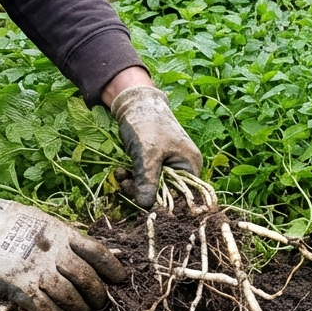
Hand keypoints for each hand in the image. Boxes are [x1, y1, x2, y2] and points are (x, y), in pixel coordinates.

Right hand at [0, 182, 125, 310]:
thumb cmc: (7, 220)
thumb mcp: (43, 221)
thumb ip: (63, 236)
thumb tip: (83, 248)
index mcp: (63, 234)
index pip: (99, 253)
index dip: (113, 268)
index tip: (120, 279)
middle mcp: (56, 253)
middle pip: (88, 279)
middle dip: (98, 295)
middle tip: (99, 303)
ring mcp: (39, 271)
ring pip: (71, 297)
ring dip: (81, 310)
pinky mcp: (21, 288)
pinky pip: (47, 309)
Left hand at [110, 85, 202, 207]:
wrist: (135, 103)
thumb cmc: (147, 124)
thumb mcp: (147, 155)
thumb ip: (147, 181)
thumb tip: (146, 206)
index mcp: (190, 165)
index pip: (181, 194)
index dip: (162, 201)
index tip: (140, 200)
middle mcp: (184, 167)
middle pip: (166, 192)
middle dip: (143, 191)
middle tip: (125, 184)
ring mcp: (170, 165)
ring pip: (153, 186)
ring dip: (135, 184)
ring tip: (121, 174)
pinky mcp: (156, 163)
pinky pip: (147, 178)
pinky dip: (134, 177)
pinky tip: (121, 171)